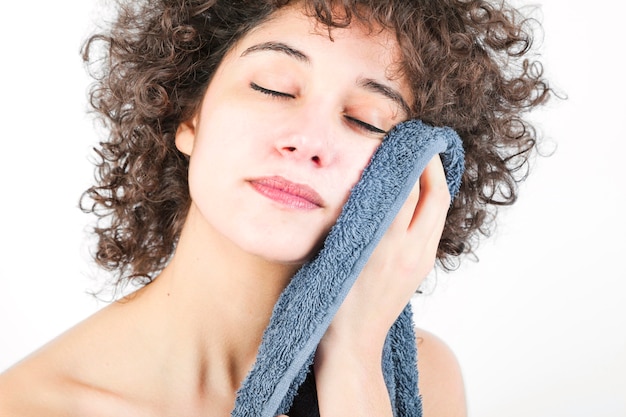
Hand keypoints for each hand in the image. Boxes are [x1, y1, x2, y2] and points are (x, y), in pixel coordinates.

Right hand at [322, 155, 450, 348]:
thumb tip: (362, 180)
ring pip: (441, 209)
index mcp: (385, 245)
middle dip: (432, 162)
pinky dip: (432, 202)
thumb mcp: (332, 253)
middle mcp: (411, 251)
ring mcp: (422, 260)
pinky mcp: (423, 267)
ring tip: (421, 161)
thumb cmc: (333, 300)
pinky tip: (418, 192)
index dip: (407, 158)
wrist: (352, 343)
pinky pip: (435, 225)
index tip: (399, 138)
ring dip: (436, 181)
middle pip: (436, 193)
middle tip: (420, 142)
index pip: (407, 188)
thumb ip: (349, 216)